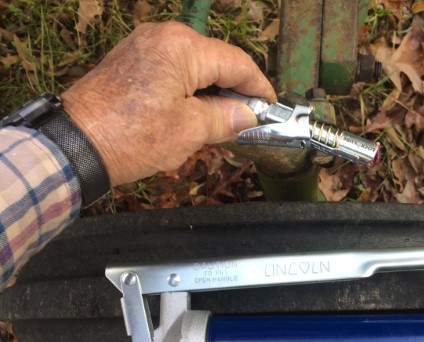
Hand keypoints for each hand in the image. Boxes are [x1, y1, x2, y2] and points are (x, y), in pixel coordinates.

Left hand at [61, 21, 275, 185]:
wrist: (75, 145)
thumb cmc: (129, 136)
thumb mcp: (190, 130)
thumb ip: (226, 119)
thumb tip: (247, 116)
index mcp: (181, 47)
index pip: (236, 62)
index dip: (258, 87)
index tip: (270, 106)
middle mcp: (163, 38)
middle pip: (215, 62)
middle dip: (234, 92)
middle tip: (248, 122)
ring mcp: (144, 47)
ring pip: (195, 69)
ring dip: (212, 94)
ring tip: (222, 125)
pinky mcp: (132, 62)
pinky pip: (173, 72)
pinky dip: (190, 92)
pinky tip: (195, 116)